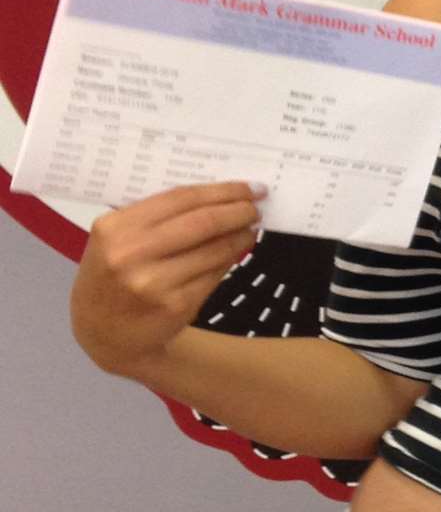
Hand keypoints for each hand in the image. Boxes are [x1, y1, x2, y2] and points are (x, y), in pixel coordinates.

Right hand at [71, 182, 262, 379]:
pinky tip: (236, 252)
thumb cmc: (111, 276)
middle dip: (238, 211)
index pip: (181, 198)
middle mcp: (131, 254)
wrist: (103, 334)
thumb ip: (155, 218)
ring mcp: (154, 283)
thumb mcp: (117, 241)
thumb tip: (218, 196)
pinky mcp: (176, 305)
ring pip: (215, 249)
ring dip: (240, 236)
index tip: (249, 187)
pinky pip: (214, 274)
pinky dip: (230, 259)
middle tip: (257, 206)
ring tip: (250, 228)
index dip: (222, 191)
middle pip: (203, 222)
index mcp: (116, 228)